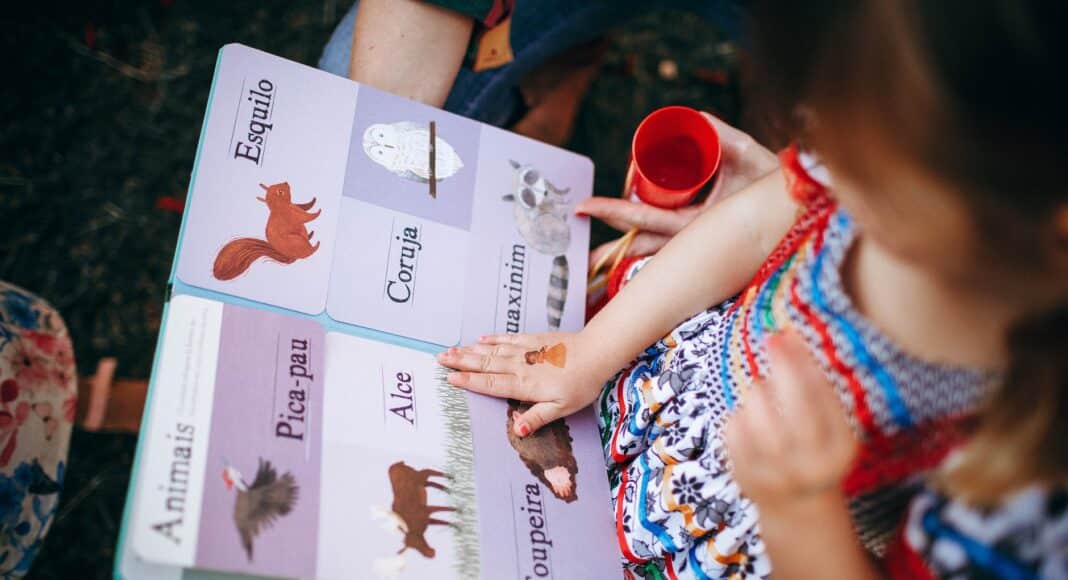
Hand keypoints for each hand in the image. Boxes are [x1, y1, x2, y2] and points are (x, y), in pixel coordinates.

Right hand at [436, 332, 601, 436]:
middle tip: (439, 359)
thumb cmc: (581, 384)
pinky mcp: (534, 340)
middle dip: (461, 362)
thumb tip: (518, 430)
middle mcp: (520, 365)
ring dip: (470, 350)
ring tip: (452, 349)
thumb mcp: (562, 408)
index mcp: (525, 385)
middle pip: (485, 364)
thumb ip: (538, 417)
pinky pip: (508, 338)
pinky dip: (493, 339)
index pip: (491, 384)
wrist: (596, 353)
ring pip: (492, 350)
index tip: (449, 378)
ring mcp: (526, 350)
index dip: (469, 381)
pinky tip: (481, 339)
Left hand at [578, 113, 779, 265]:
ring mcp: (695, 244)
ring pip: (651, 246)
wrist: (800, 206)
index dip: (614, 212)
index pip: (646, 220)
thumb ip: (724, 135)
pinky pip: (666, 244)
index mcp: (699, 225)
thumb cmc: (773, 184)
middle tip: (579, 227)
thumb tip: (696, 118)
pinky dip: (645, 243)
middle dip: (609, 240)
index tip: (585, 206)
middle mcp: (693, 240)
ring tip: (594, 243)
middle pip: (640, 240)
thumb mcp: (749, 155)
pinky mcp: (700, 241)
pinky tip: (624, 243)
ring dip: (624, 244)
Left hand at [724, 329, 856, 513]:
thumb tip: (787, 334)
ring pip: (758, 411)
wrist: (799, 507)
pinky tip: (750, 421)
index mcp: (840, 449)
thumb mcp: (832, 426)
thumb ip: (816, 388)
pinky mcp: (746, 476)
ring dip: (759, 391)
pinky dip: (739, 414)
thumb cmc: (817, 450)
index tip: (789, 332)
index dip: (805, 360)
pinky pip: (733, 427)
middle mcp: (811, 465)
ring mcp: (777, 474)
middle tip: (773, 339)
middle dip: (783, 365)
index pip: (823, 397)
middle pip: (794, 405)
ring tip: (765, 394)